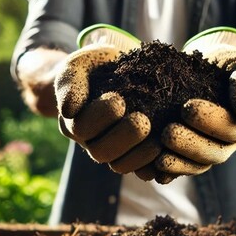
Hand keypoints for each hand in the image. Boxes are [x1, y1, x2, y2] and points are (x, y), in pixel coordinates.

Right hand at [54, 25, 161, 172]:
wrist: (118, 68)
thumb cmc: (97, 65)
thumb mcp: (80, 64)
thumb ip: (70, 82)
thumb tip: (69, 110)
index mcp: (75, 120)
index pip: (81, 128)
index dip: (100, 117)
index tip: (118, 99)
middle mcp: (92, 140)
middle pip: (101, 152)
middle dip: (123, 137)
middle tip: (143, 121)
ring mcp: (114, 151)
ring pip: (121, 165)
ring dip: (140, 154)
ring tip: (157, 139)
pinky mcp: (135, 157)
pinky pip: (142, 171)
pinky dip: (155, 165)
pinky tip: (166, 152)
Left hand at [156, 28, 235, 176]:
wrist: (207, 66)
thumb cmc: (225, 63)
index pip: (231, 129)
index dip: (210, 121)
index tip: (186, 106)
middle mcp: (233, 144)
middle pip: (215, 153)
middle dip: (191, 145)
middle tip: (168, 132)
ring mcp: (212, 152)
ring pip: (199, 166)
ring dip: (179, 163)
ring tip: (159, 156)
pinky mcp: (193, 156)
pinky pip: (185, 169)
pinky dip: (171, 172)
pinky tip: (154, 169)